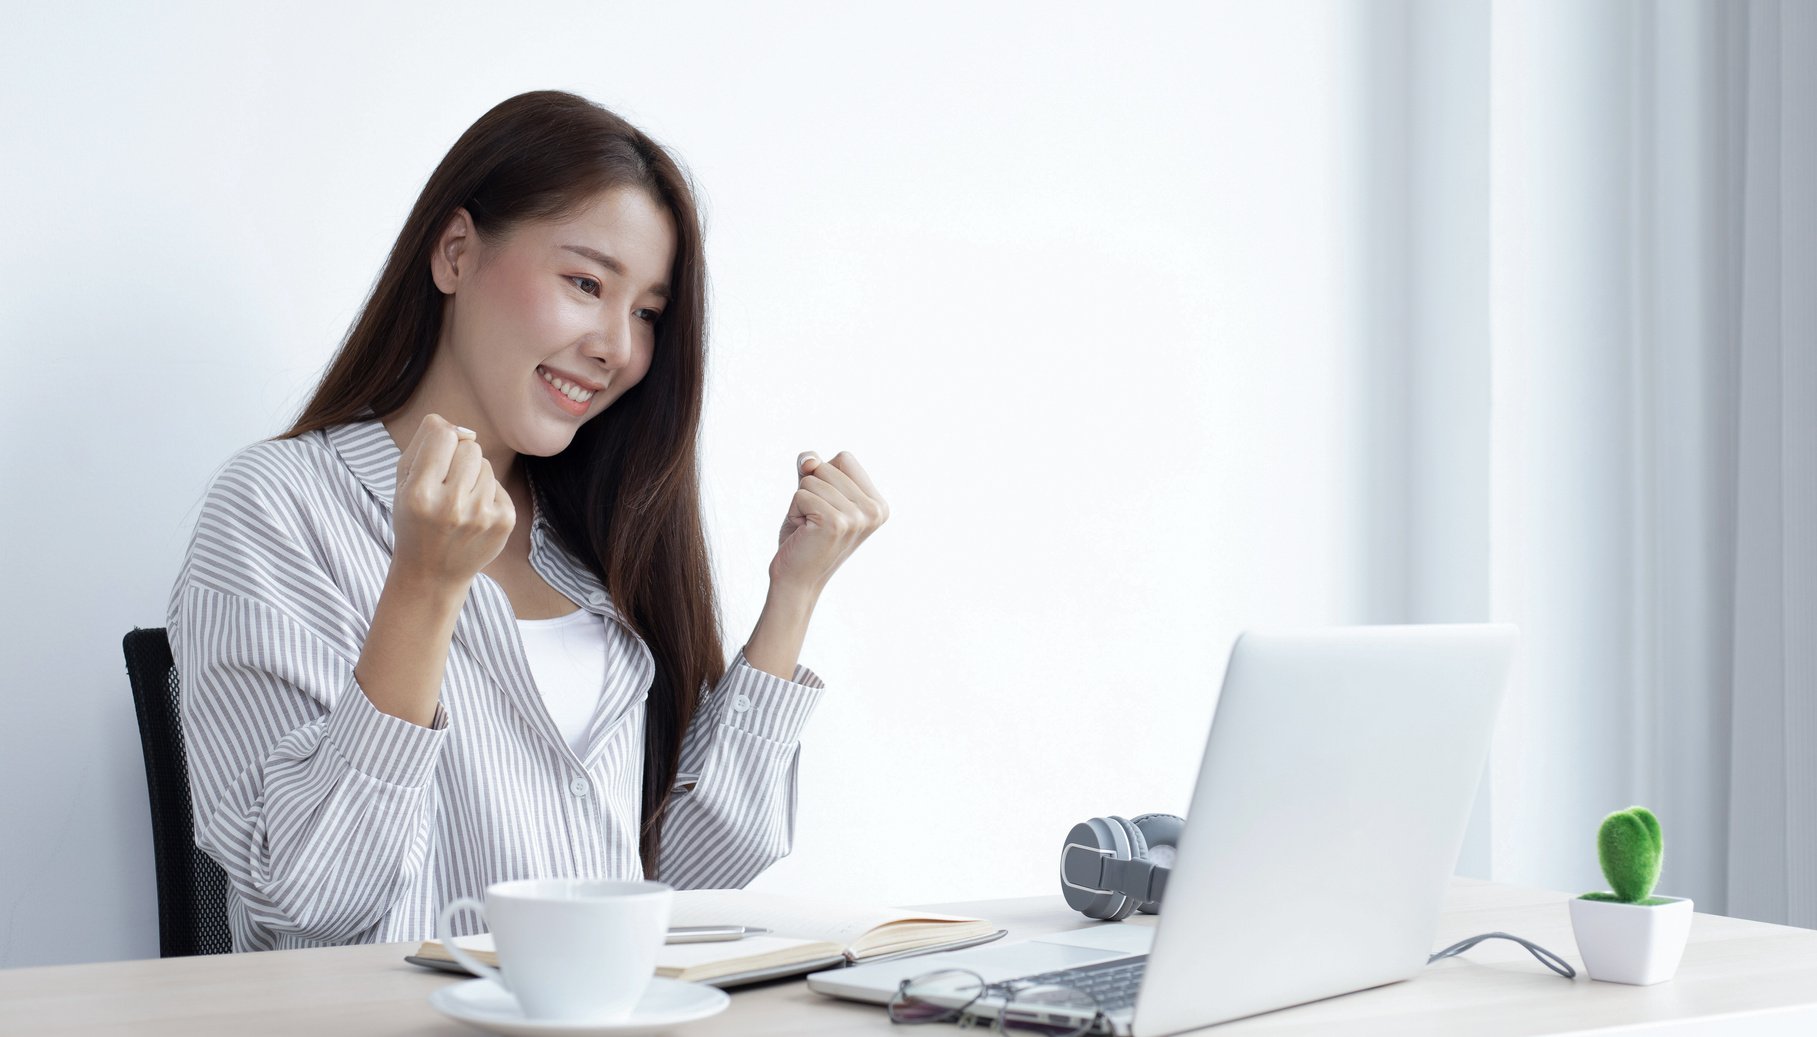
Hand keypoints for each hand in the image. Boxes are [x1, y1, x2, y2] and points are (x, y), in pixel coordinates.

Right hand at [389, 414, 514, 587]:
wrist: (432, 573)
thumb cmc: (415, 518)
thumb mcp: (403, 481)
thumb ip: (426, 443)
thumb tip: (465, 430)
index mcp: (419, 493)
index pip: (443, 434)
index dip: (441, 438)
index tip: (437, 454)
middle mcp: (451, 506)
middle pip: (470, 447)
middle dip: (459, 459)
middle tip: (446, 485)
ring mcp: (481, 516)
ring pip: (486, 465)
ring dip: (473, 477)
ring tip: (458, 502)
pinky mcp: (504, 522)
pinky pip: (499, 485)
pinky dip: (487, 494)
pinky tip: (473, 515)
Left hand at [772, 450, 888, 593]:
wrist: (797, 580)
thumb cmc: (805, 537)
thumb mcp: (813, 494)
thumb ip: (813, 468)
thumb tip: (809, 460)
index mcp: (878, 504)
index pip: (844, 458)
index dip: (824, 476)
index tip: (825, 508)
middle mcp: (875, 510)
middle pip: (827, 466)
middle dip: (810, 490)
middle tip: (815, 521)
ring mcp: (858, 518)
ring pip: (812, 479)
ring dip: (801, 502)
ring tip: (810, 528)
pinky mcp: (835, 523)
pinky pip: (801, 494)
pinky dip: (794, 511)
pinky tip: (804, 533)